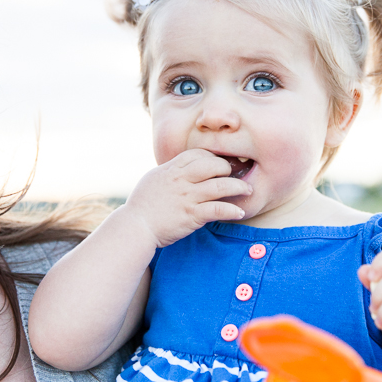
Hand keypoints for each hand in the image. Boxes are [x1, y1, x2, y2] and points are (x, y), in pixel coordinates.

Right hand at [123, 149, 252, 248]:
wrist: (134, 226)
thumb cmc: (142, 205)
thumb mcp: (154, 179)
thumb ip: (170, 172)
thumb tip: (183, 169)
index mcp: (171, 169)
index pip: (198, 154)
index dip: (212, 157)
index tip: (220, 164)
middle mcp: (181, 180)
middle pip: (213, 165)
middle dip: (228, 168)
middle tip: (235, 175)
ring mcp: (187, 197)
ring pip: (220, 186)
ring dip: (238, 187)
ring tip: (247, 190)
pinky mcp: (192, 215)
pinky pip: (218, 209)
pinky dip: (232, 210)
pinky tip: (239, 212)